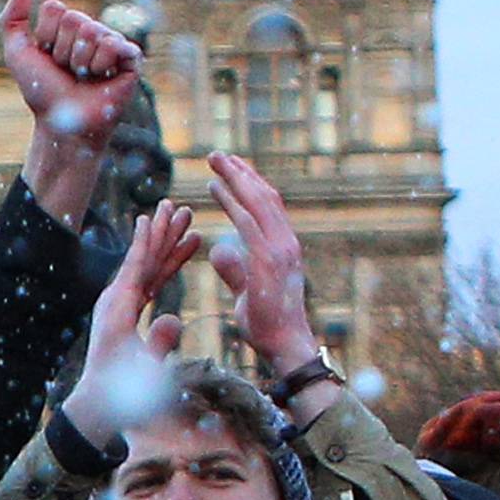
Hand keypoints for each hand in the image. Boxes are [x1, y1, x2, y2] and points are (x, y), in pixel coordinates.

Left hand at [3, 0, 143, 222]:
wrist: (63, 124)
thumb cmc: (42, 92)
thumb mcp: (18, 55)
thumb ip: (12, 21)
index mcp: (67, 25)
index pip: (55, 9)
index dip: (45, 37)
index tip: (47, 59)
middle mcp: (91, 29)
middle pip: (74, 19)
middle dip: (63, 51)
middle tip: (67, 72)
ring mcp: (112, 41)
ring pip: (92, 31)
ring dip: (80, 61)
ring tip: (84, 77)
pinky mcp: (130, 56)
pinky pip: (113, 43)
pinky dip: (101, 64)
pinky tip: (101, 78)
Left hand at [62, 200, 199, 441]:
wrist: (99, 406)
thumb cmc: (121, 394)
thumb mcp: (144, 372)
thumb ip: (158, 345)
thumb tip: (174, 318)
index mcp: (118, 312)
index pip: (134, 269)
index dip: (145, 242)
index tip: (153, 215)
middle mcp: (116, 303)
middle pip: (142, 259)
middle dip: (161, 232)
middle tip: (177, 205)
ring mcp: (122, 306)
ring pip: (150, 266)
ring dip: (169, 242)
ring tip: (187, 217)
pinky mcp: (131, 311)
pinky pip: (153, 281)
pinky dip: (170, 263)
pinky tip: (187, 249)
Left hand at [204, 154, 327, 395]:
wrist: (286, 345)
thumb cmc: (268, 325)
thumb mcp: (247, 291)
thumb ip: (235, 269)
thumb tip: (219, 249)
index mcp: (283, 247)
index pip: (267, 206)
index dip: (250, 185)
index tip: (232, 168)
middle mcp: (286, 241)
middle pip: (264, 195)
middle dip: (240, 172)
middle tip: (217, 153)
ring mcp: (280, 248)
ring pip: (257, 201)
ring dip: (235, 176)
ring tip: (213, 160)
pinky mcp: (267, 259)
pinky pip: (247, 222)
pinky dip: (230, 201)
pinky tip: (212, 187)